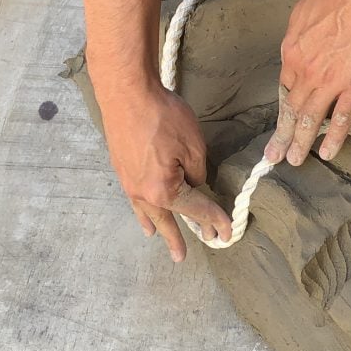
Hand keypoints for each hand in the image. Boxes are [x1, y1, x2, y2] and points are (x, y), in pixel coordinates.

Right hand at [99, 84, 232, 261]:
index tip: (228, 232)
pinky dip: (142, 213)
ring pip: (148, 213)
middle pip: (169, 219)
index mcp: (165, 191)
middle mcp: (144, 194)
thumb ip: (197, 173)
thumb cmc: (162, 117)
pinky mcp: (122, 170)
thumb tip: (195, 185)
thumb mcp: (193, 145)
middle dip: (180, 237)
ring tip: (163, 241)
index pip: (196, 209)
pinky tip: (144, 219)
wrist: (126, 94)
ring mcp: (129, 184)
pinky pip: (135, 201)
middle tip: (185, 256)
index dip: (215, 220)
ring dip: (159, 228)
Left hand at [266, 0, 350, 165]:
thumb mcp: (304, 10)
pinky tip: (328, 153)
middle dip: (281, 135)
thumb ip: (299, 33)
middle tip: (273, 156)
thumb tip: (301, 42)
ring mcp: (331, 83)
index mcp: (292, 52)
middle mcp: (306, 72)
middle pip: (291, 109)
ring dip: (301, 143)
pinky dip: (335, 138)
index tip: (281, 119)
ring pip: (311, 120)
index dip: (284, 106)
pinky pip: (343, 120)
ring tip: (294, 161)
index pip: (285, 86)